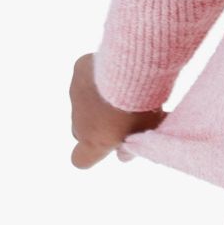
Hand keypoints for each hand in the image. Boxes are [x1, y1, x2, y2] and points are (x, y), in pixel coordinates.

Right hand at [69, 52, 168, 168]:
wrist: (134, 67)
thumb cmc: (144, 103)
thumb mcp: (147, 129)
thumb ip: (134, 144)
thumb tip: (124, 155)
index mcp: (94, 141)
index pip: (80, 159)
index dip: (92, 153)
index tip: (108, 142)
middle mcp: (79, 121)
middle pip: (83, 129)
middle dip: (97, 122)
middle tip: (121, 110)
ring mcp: (76, 94)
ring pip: (84, 101)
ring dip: (98, 97)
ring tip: (124, 84)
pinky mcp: (79, 70)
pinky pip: (87, 74)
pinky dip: (97, 72)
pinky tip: (117, 65)